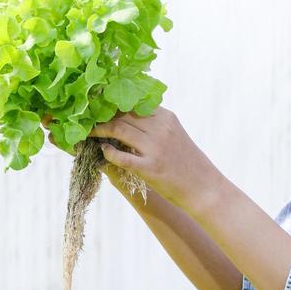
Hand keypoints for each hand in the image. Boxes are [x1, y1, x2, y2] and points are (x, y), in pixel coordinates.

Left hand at [85, 106, 221, 211]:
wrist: (203, 186)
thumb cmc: (187, 161)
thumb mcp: (174, 134)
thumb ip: (155, 123)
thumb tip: (128, 116)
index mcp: (166, 118)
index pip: (133, 103)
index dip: (113, 103)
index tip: (98, 104)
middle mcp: (160, 129)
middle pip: (123, 114)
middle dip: (102, 115)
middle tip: (87, 117)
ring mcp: (155, 148)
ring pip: (119, 130)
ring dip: (100, 130)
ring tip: (89, 132)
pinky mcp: (150, 168)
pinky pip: (122, 157)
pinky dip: (109, 153)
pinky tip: (103, 151)